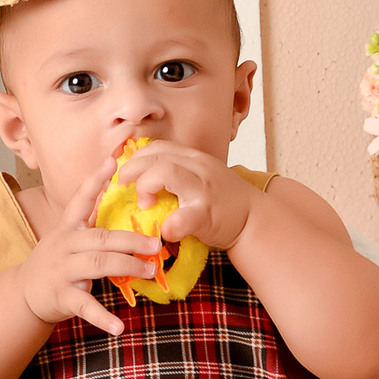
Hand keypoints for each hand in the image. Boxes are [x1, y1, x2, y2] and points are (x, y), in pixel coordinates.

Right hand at [18, 158, 162, 336]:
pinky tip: (120, 327)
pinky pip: (85, 306)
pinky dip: (104, 317)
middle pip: (100, 238)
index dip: (95, 180)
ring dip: (126, 267)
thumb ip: (91, 224)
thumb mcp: (68, 238)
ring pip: (97, 265)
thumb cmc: (55, 262)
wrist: (24, 293)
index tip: (112, 161)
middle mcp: (64, 245)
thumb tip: (120, 204)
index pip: (80, 199)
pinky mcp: (62, 296)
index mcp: (68, 228)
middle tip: (156, 243)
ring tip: (149, 270)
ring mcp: (62, 271)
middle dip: (130, 239)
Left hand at [115, 141, 255, 250]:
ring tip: (144, 204)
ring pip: (165, 172)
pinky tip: (166, 232)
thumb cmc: (224, 202)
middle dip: (132, 170)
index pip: (158, 147)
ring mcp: (203, 189)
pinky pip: (182, 217)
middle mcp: (199, 168)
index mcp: (195, 159)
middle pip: (156, 156)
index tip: (126, 174)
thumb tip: (143, 178)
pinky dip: (168, 226)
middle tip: (124, 186)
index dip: (136, 158)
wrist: (255, 219)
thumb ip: (179, 173)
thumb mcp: (202, 177)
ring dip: (146, 186)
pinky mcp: (207, 214)